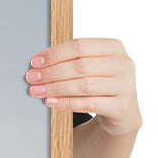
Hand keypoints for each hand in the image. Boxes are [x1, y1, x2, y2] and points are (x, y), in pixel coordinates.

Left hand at [26, 38, 140, 136]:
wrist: (123, 112)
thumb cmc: (100, 84)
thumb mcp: (92, 67)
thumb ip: (72, 61)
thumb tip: (38, 64)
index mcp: (114, 47)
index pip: (80, 46)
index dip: (55, 53)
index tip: (35, 62)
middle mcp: (123, 64)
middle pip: (81, 65)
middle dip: (52, 72)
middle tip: (32, 78)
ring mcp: (125, 86)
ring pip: (84, 85)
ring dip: (55, 88)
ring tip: (36, 91)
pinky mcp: (121, 106)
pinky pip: (88, 104)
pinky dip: (66, 103)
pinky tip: (50, 102)